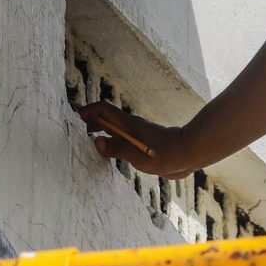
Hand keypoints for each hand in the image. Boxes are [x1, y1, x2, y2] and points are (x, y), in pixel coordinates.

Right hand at [74, 99, 198, 178]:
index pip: (104, 109)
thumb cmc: (164, 154)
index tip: (76, 117)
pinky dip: (113, 141)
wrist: (189, 153)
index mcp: (128, 125)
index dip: (89, 110)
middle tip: (78, 132)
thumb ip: (117, 149)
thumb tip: (97, 142)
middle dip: (92, 122)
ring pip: (116, 129)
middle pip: (107, 119)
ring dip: (102, 132)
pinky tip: (112, 153)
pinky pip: (124, 139)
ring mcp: (139, 134)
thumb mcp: (138, 155)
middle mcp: (132, 127)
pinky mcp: (145, 144)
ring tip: (91, 143)